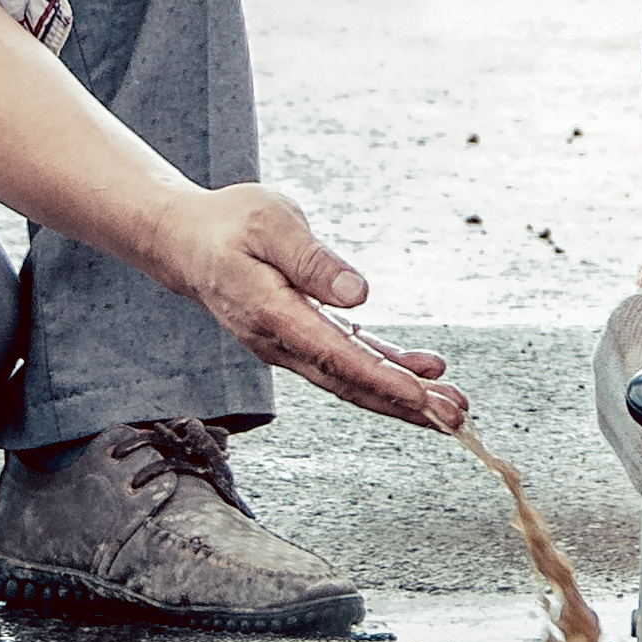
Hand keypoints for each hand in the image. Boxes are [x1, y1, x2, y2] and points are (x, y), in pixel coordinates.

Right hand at [148, 184, 464, 430]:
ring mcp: (291, 346)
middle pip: (349, 382)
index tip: (421, 395)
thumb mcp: (271, 223)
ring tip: (453, 408)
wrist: (186, 243)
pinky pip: (348, 362)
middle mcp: (281, 342)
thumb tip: (356, 293)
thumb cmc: (227, 225)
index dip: (380, 379)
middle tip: (455, 418)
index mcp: (272, 314)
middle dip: (404, 404)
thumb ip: (311, 259)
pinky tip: (424, 373)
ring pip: (351, 379)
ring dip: (402, 396)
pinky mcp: (302, 337)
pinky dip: (386, 370)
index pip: (334, 356)